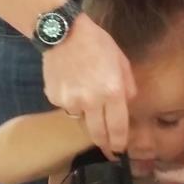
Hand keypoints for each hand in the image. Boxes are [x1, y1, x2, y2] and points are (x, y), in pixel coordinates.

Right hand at [41, 14, 134, 154]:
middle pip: (98, 134)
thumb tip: (127, 105)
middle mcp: (91, 101)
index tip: (120, 150)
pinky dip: (70, 101)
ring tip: (86, 95)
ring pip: (81, 119)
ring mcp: (70, 101)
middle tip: (108, 147)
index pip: (118, 127)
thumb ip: (128, 86)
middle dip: (104, 143)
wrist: (64, 32)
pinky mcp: (55, 98)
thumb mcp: (121, 61)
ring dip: (86, 116)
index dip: (120, 142)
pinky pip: (66, 107)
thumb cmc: (97, 43)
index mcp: (112, 92)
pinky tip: (71, 83)